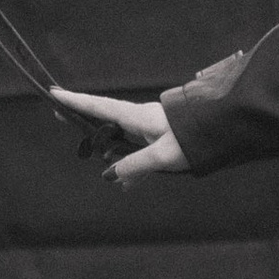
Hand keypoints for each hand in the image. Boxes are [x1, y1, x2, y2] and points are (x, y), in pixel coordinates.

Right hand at [53, 89, 184, 183]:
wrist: (224, 130)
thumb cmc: (195, 138)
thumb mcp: (163, 156)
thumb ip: (135, 165)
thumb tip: (111, 174)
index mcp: (137, 117)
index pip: (99, 107)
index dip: (76, 102)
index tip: (55, 93)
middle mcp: (141, 119)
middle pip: (104, 120)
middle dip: (83, 120)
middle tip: (59, 115)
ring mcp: (150, 128)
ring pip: (120, 139)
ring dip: (109, 151)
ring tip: (101, 167)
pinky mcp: (161, 139)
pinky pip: (137, 152)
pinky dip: (131, 167)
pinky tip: (129, 185)